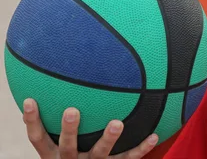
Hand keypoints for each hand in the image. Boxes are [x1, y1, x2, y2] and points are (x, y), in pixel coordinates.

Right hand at [22, 99, 157, 158]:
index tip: (31, 100)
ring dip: (108, 139)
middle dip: (69, 129)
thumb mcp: (61, 142)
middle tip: (72, 110)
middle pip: (67, 146)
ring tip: (117, 123)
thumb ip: (63, 116)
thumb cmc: (76, 152)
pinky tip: (155, 135)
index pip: (38, 138)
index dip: (32, 120)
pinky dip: (142, 148)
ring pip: (100, 154)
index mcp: (54, 154)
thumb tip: (69, 77)